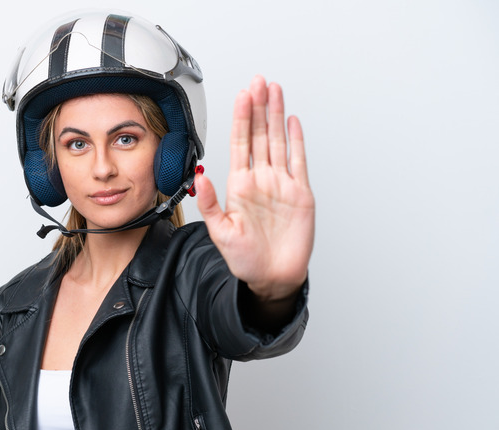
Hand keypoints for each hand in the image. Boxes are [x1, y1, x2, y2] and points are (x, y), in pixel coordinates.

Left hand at [196, 75, 314, 299]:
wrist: (272, 278)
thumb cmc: (245, 259)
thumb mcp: (220, 232)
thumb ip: (209, 203)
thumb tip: (198, 177)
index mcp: (239, 185)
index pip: (240, 143)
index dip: (242, 118)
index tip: (242, 96)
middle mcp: (260, 180)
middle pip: (260, 135)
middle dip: (259, 107)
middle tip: (259, 82)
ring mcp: (281, 184)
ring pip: (278, 142)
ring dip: (276, 116)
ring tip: (275, 91)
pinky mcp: (300, 194)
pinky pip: (299, 161)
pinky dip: (296, 141)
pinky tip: (292, 122)